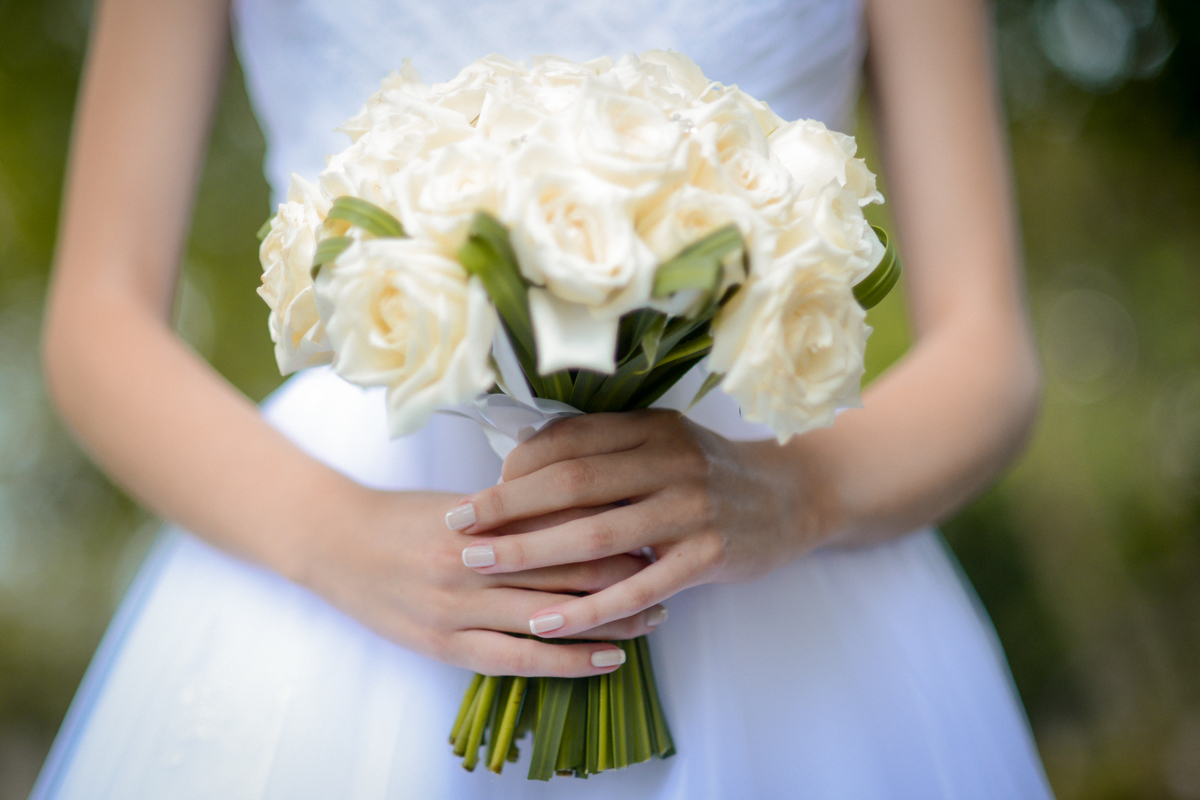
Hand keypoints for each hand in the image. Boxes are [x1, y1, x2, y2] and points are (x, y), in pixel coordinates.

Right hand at [296, 484, 667, 676]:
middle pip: (569, 570)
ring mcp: (459, 608)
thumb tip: (581, 508)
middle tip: (674, 570)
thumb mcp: (462, 503)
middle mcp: (475, 564)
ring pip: (553, 617)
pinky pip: (519, 659)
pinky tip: (608, 659)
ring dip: (612, 618)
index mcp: (483, 519)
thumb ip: (516, 509)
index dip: (616, 529)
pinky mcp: (445, 645)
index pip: (565, 523)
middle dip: (627, 573)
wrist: (332, 542)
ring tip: (657, 616)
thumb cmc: (401, 516)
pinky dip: (569, 661)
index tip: (656, 526)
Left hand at [448, 410, 831, 638]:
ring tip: (483, 568)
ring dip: (533, 553)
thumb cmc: (711, 473)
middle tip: (457, 529)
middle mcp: (669, 460)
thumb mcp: (663, 443)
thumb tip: (520, 461)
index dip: (516, 467)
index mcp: (650, 427)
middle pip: (572, 483)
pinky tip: (548, 622)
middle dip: (507, 507)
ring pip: (598, 534)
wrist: (793, 496)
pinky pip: (638, 585)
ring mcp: (691, 507)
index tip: (479, 492)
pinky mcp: (709, 554)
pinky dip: (590, 607)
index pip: (569, 441)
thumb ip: (605, 449)